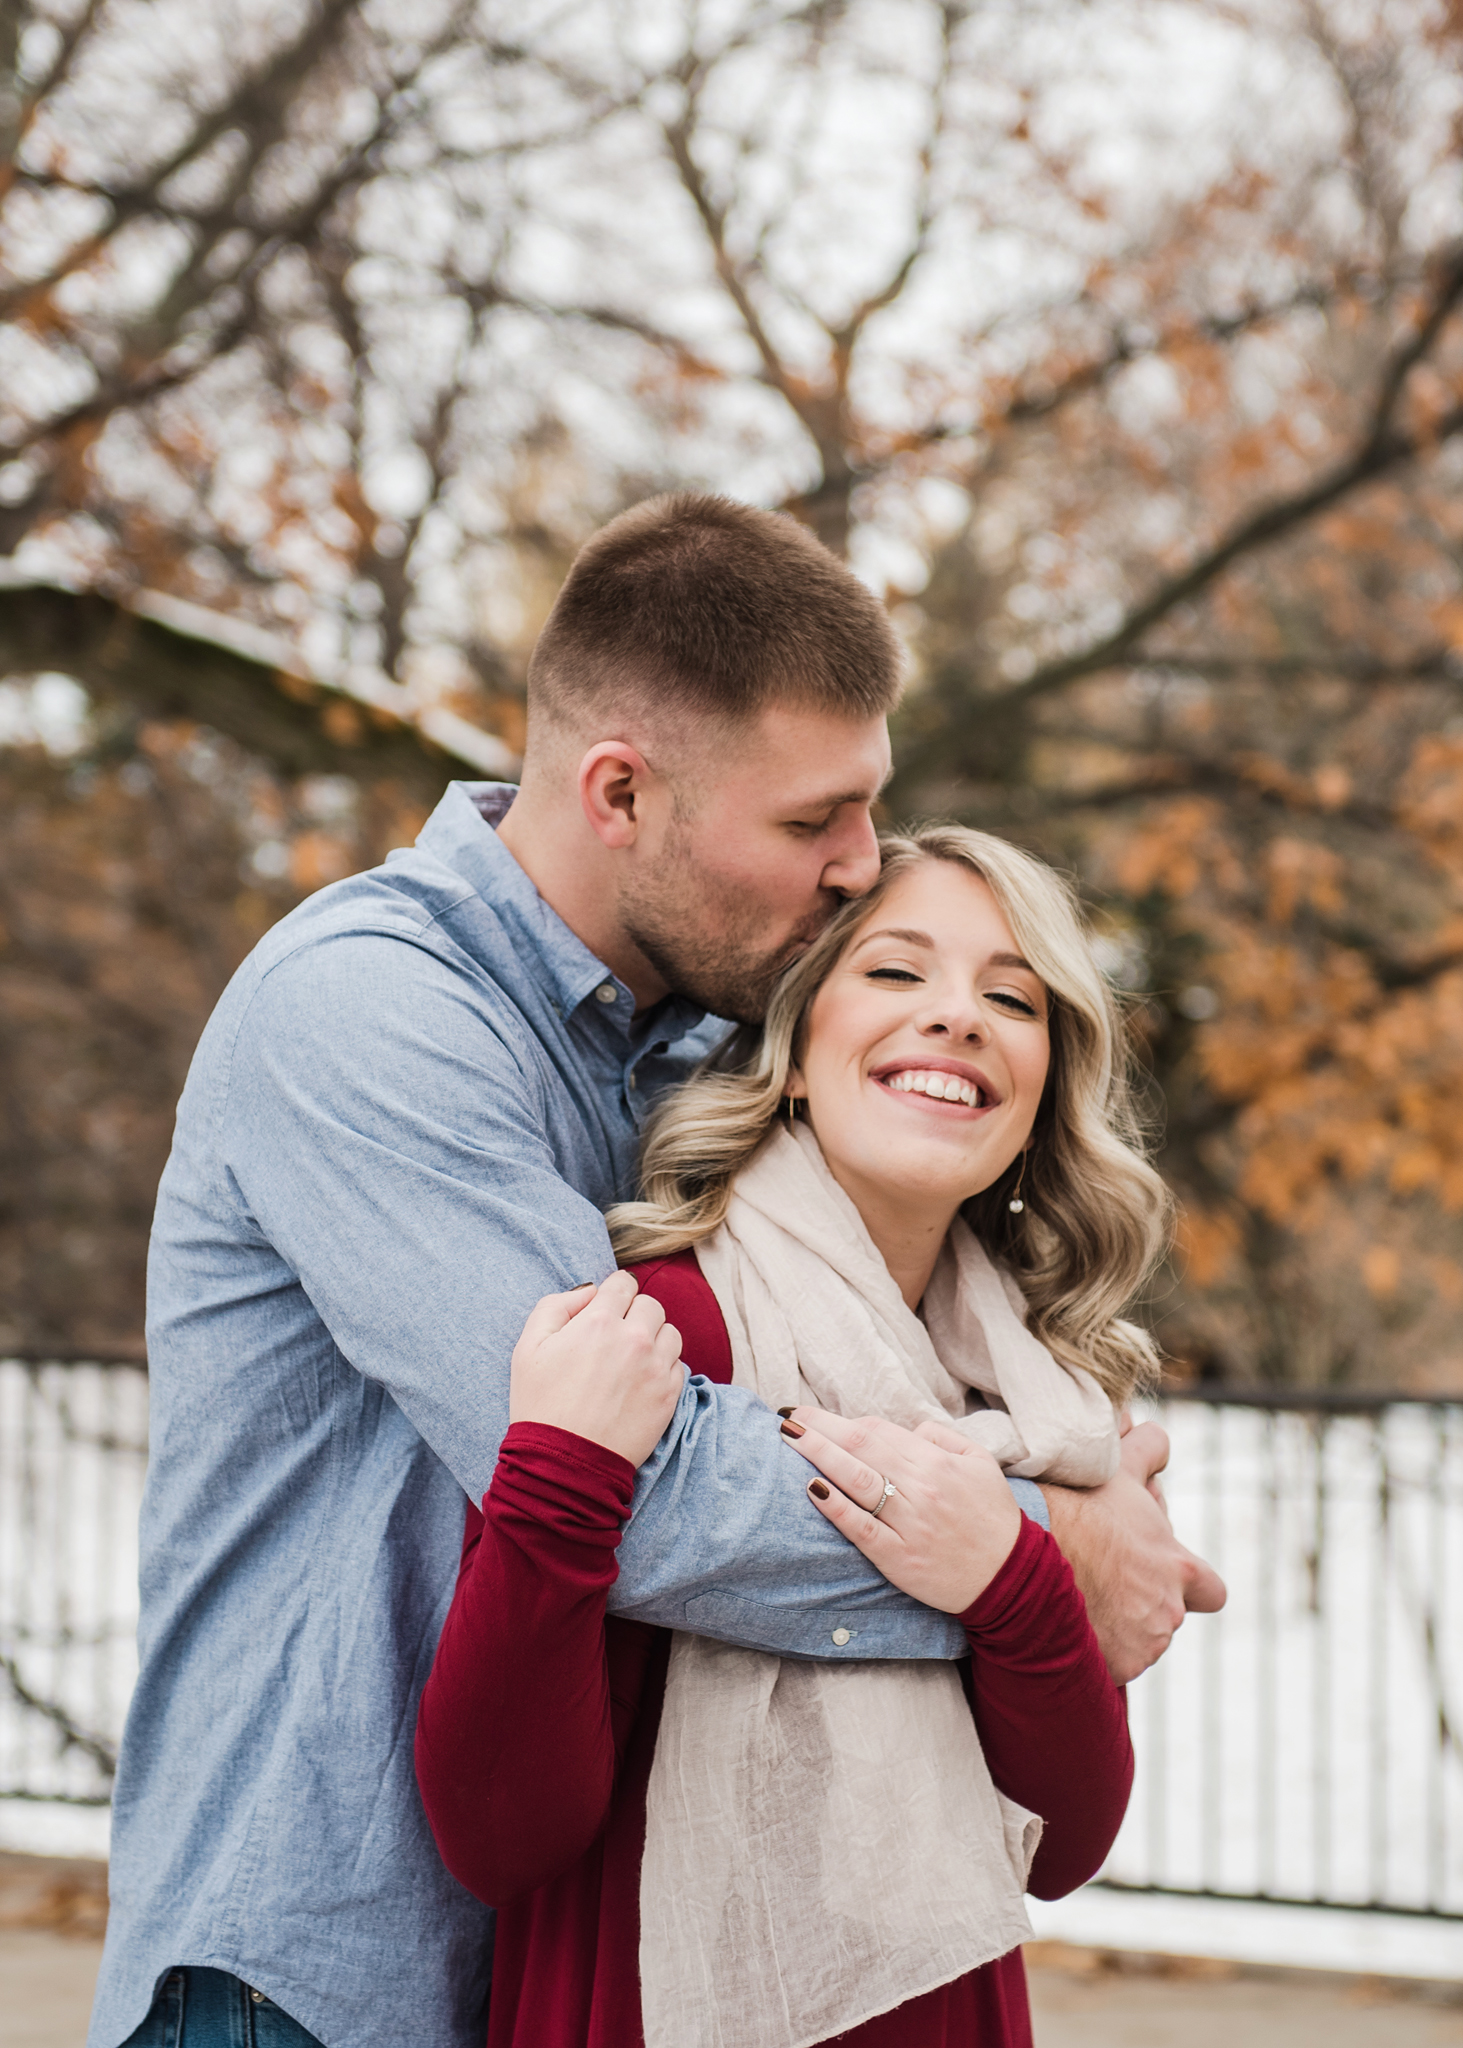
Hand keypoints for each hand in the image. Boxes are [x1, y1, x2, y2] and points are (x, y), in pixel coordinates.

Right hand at [508, 1271, 684, 1467]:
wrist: (564, 1463)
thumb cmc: (541, 1405)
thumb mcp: (527, 1347)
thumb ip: (555, 1306)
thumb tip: (589, 1292)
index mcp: (599, 1321)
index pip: (623, 1282)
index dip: (612, 1293)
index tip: (605, 1310)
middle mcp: (635, 1338)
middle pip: (650, 1304)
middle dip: (633, 1315)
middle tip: (613, 1340)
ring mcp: (656, 1367)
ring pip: (669, 1332)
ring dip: (653, 1339)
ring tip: (629, 1362)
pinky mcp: (670, 1395)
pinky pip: (678, 1365)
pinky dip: (663, 1367)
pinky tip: (639, 1383)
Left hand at [778, 1407, 1022, 1614]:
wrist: (1009, 1577)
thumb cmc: (991, 1516)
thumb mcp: (980, 1462)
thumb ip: (942, 1437)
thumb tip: (906, 1429)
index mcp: (936, 1462)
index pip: (877, 1431)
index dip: (840, 1420)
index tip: (810, 1413)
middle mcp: (920, 1488)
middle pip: (860, 1447)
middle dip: (819, 1428)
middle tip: (786, 1416)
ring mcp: (908, 1524)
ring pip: (856, 1480)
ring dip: (819, 1454)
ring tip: (789, 1437)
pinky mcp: (898, 1558)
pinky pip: (861, 1528)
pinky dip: (836, 1507)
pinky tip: (812, 1489)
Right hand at [1041, 1420, 1225, 1683]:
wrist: (1024, 1555)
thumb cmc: (1073, 1507)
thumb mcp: (1118, 1467)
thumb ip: (1149, 1450)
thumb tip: (1155, 1436)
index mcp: (1179, 1569)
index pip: (1213, 1590)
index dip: (1190, 1584)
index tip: (1161, 1576)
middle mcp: (1169, 1613)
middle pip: (1165, 1615)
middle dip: (1141, 1602)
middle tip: (1102, 1580)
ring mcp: (1142, 1646)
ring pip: (1138, 1641)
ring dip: (1116, 1627)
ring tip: (1077, 1598)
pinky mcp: (1112, 1671)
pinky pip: (1108, 1665)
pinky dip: (1092, 1650)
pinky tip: (1066, 1623)